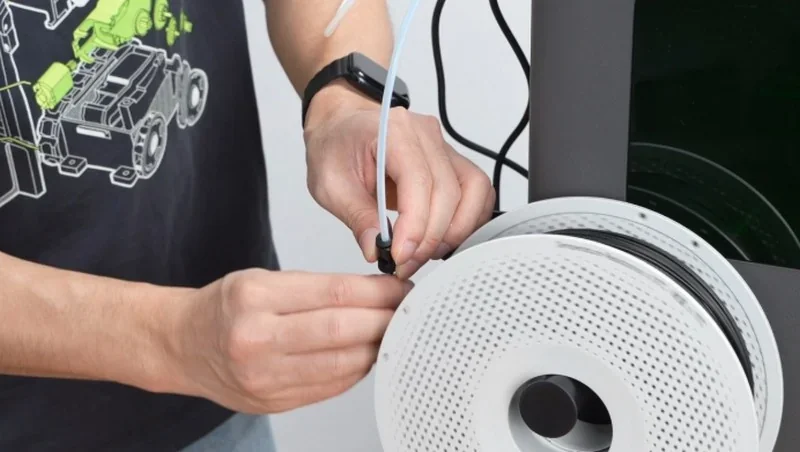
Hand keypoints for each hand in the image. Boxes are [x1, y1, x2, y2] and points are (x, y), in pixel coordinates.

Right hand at [172, 268, 411, 413]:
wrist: (183, 345)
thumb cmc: (226, 307)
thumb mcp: (262, 280)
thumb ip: (318, 288)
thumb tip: (377, 294)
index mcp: (254, 297)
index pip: (335, 293)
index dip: (378, 292)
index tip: (401, 288)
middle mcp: (255, 339)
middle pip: (341, 330)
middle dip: (384, 319)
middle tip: (406, 310)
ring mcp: (263, 377)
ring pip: (341, 364)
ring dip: (377, 347)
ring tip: (391, 332)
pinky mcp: (272, 403)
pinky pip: (330, 387)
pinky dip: (357, 370)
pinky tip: (366, 354)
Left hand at [303, 83, 495, 278]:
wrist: (341, 128)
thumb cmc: (334, 147)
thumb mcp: (330, 185)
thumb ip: (356, 217)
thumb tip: (377, 249)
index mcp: (393, 131)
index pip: (419, 181)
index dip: (414, 225)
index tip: (400, 255)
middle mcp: (425, 134)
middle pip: (449, 191)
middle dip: (430, 237)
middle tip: (406, 262)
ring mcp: (443, 147)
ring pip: (474, 192)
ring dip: (456, 230)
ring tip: (425, 253)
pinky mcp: (452, 163)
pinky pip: (477, 193)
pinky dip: (466, 221)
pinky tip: (441, 239)